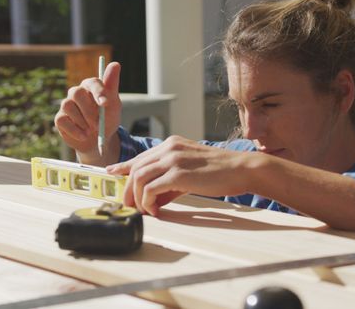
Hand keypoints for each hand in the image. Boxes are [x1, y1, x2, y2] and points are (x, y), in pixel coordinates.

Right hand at [54, 62, 121, 156]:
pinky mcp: (60, 118)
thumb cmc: (108, 119)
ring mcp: (67, 105)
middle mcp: (77, 93)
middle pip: (76, 93)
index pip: (92, 82)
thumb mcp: (113, 104)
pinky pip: (63, 120)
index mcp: (91, 86)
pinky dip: (75, 130)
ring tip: (92, 130)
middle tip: (98, 123)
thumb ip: (112, 85)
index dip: (98, 92)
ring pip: (68, 106)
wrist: (99, 140)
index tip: (105, 103)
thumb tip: (115, 64)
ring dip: (82, 121)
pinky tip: (84, 135)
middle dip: (89, 110)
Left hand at [106, 135, 252, 215]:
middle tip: (130, 206)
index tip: (113, 173)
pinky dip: (148, 202)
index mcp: (172, 144)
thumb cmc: (221, 172)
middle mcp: (169, 148)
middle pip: (136, 168)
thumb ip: (171, 181)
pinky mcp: (178, 173)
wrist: (241, 169)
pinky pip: (150, 189)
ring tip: (143, 210)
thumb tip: (154, 199)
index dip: (124, 166)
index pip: (142, 156)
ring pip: (139, 178)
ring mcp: (173, 159)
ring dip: (137, 198)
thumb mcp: (191, 171)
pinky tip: (155, 210)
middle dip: (128, 190)